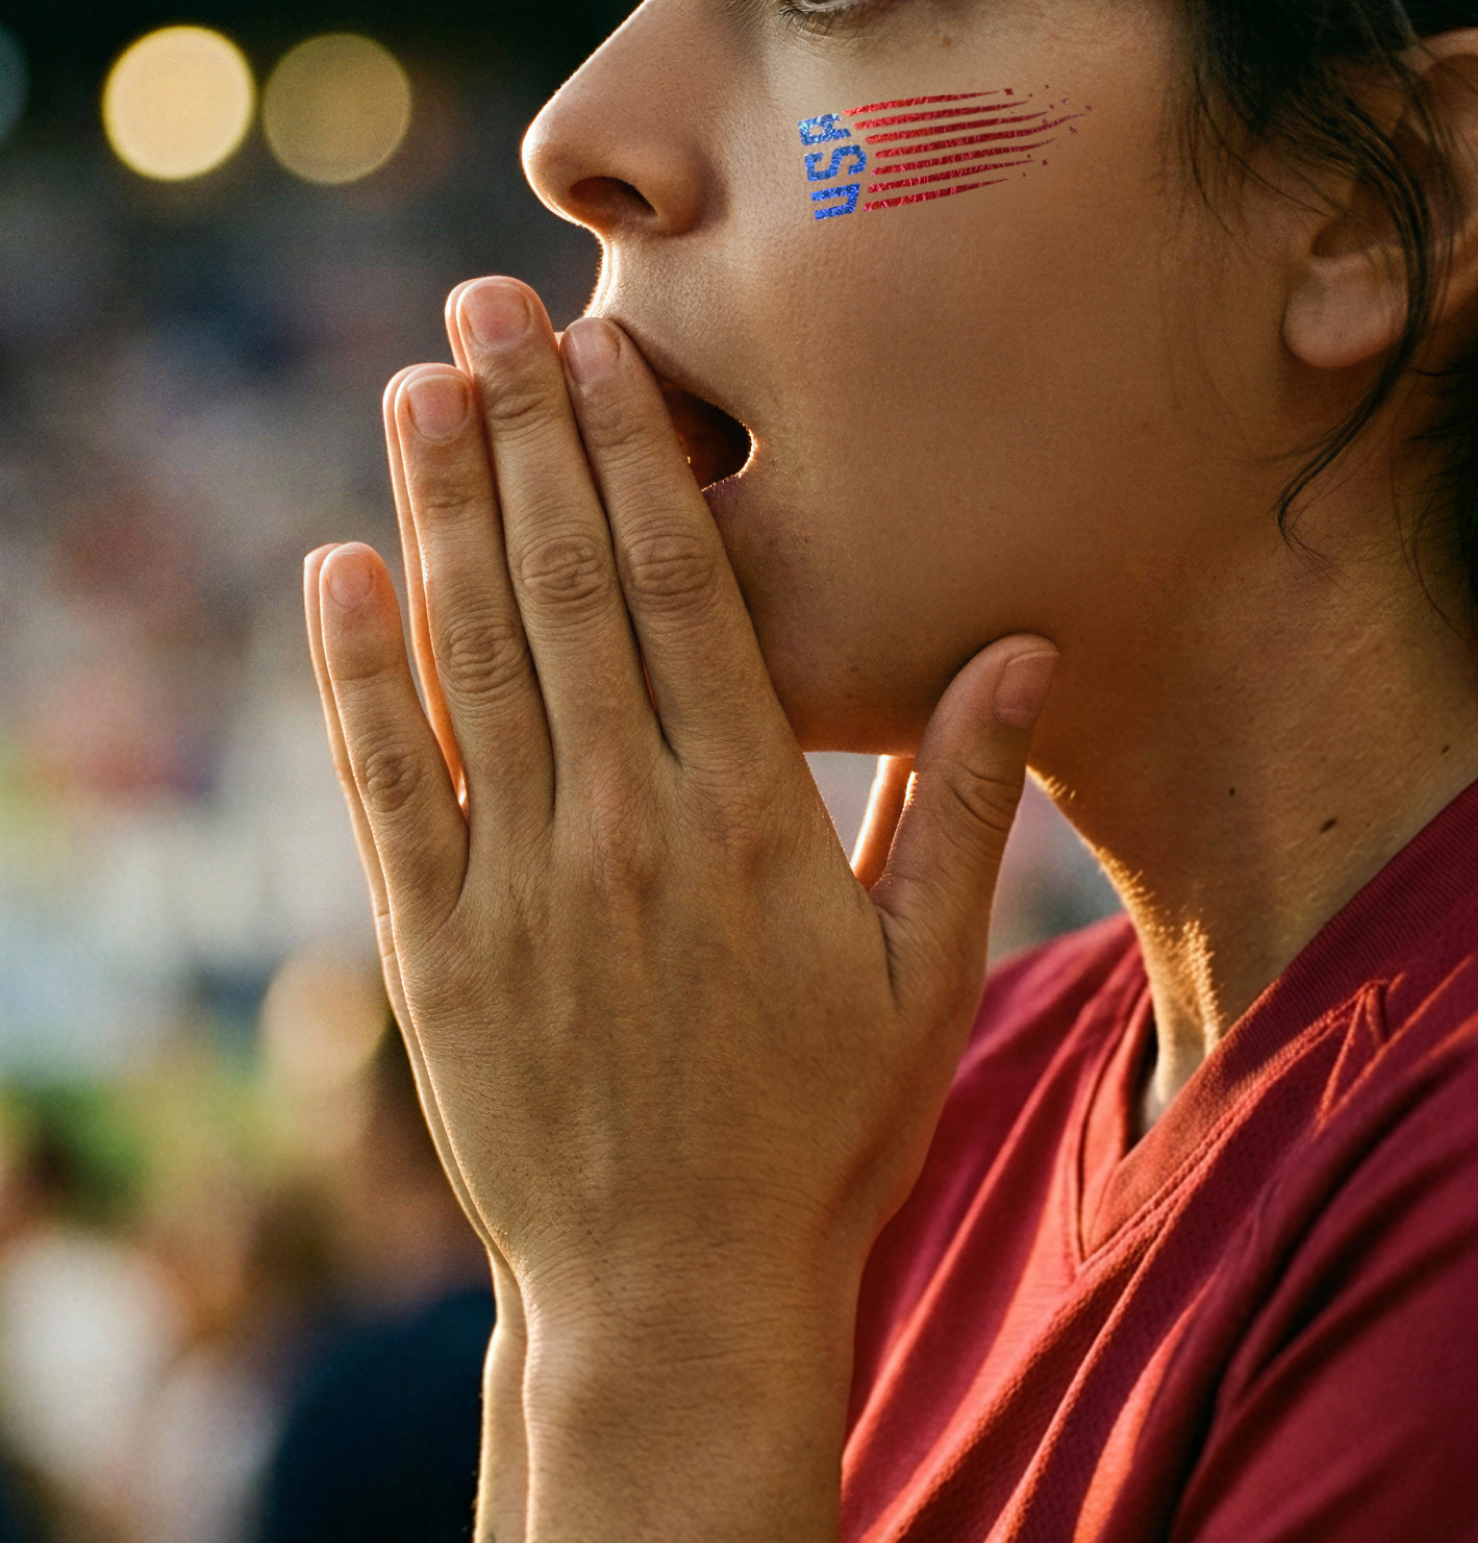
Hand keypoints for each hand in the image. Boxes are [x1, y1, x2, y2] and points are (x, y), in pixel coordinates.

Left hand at [305, 276, 1055, 1539]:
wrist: (681, 1291)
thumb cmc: (826, 1128)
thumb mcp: (928, 970)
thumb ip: (967, 797)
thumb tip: (1021, 644)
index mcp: (747, 816)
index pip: (679, 592)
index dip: (635, 460)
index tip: (604, 352)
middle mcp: (624, 826)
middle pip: (563, 587)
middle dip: (525, 433)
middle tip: (487, 305)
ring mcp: (517, 882)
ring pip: (469, 656)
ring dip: (438, 511)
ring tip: (417, 388)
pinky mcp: (433, 947)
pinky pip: (385, 781)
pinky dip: (355, 669)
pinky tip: (337, 566)